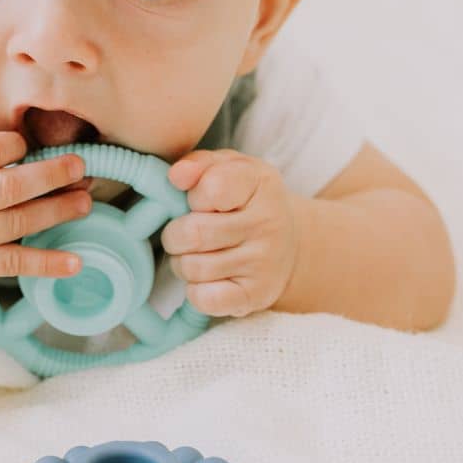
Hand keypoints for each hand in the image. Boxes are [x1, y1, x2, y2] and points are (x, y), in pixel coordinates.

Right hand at [0, 132, 91, 302]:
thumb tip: (18, 142)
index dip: (15, 145)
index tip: (26, 144)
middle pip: (6, 188)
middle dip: (49, 176)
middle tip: (79, 166)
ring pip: (15, 225)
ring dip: (56, 212)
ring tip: (85, 200)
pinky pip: (11, 264)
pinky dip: (45, 264)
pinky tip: (75, 262)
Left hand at [160, 149, 299, 317]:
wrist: (286, 244)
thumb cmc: (244, 200)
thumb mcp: (227, 168)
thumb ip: (198, 164)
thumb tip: (176, 176)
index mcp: (260, 183)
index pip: (211, 188)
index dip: (192, 196)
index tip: (198, 201)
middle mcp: (268, 223)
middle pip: (193, 233)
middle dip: (176, 234)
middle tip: (184, 233)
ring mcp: (264, 263)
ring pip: (193, 267)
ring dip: (182, 262)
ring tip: (195, 254)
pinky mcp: (256, 296)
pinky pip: (204, 298)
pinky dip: (194, 291)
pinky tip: (206, 279)